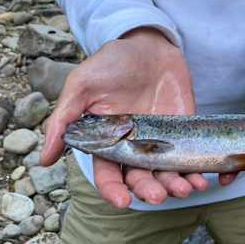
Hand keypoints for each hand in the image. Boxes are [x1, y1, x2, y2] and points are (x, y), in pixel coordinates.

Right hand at [42, 27, 206, 207]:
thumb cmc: (111, 62)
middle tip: (158, 196)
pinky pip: (188, 157)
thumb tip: (44, 160)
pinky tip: (200, 179)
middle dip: (148, 190)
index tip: (122, 200)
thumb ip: (64, 120)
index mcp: (106, 140)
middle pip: (139, 178)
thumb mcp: (82, 84)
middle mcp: (132, 145)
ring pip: (164, 173)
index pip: (107, 174)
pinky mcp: (182, 132)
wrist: (149, 43)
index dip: (112, 190)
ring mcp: (158, 140)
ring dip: (174, 186)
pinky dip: (194, 171)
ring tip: (185, 189)